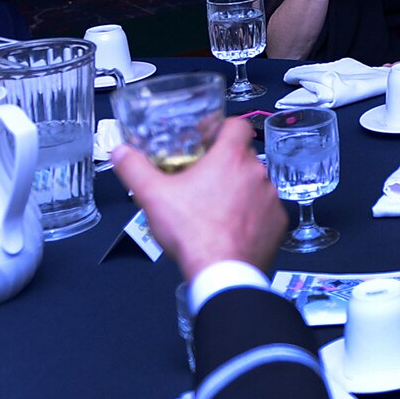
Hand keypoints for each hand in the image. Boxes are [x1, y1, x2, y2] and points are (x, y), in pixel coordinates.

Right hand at [114, 119, 287, 279]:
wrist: (221, 273)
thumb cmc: (190, 231)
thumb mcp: (153, 196)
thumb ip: (134, 169)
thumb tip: (120, 152)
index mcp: (230, 157)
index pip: (237, 125)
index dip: (223, 128)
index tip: (208, 139)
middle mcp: (257, 172)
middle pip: (243, 157)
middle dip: (225, 165)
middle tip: (203, 180)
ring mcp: (271, 198)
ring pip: (255, 184)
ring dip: (240, 191)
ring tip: (216, 208)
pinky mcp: (279, 223)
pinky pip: (266, 211)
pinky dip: (253, 216)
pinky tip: (233, 228)